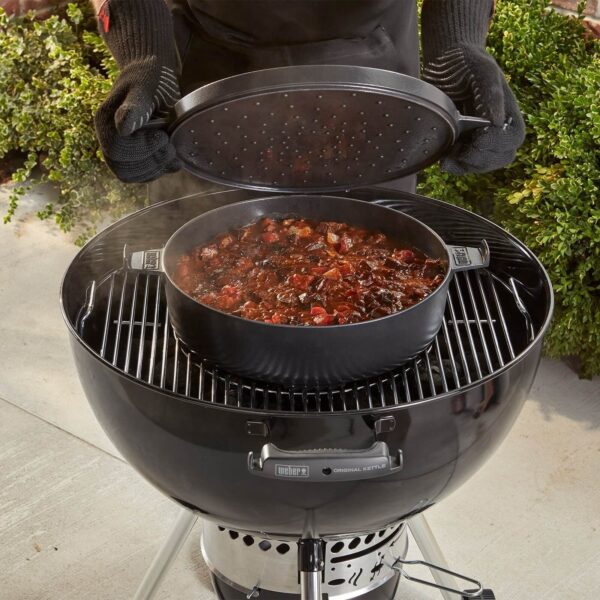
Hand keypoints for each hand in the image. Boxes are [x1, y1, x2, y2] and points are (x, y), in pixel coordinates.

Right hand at [94, 0, 181, 182]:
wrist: (153, 78)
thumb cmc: (150, 80)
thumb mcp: (145, 90)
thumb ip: (135, 108)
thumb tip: (123, 128)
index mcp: (105, 121)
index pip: (117, 150)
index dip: (142, 149)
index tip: (163, 136)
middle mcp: (107, 138)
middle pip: (122, 167)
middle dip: (151, 161)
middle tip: (170, 145)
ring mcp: (118, 150)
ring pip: (130, 175)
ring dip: (155, 169)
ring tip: (172, 152)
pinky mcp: (131, 157)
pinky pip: (139, 176)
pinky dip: (157, 171)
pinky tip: (171, 160)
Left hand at [423, 45, 524, 174]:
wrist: (446, 64)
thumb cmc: (468, 62)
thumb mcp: (482, 71)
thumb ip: (491, 93)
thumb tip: (498, 122)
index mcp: (509, 114)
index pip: (512, 139)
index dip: (497, 144)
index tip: (478, 139)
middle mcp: (497, 131)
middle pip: (499, 158)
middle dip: (480, 160)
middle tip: (461, 152)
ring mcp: (478, 140)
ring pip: (479, 165)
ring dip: (465, 165)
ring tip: (450, 155)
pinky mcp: (460, 144)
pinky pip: (462, 164)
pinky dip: (454, 165)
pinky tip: (444, 158)